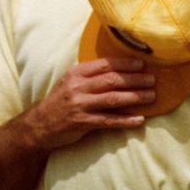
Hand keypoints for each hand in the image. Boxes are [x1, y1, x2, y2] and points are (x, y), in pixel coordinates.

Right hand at [22, 57, 154, 148]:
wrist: (38, 125)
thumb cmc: (58, 102)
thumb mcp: (69, 83)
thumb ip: (89, 77)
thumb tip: (117, 72)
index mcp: (76, 73)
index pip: (104, 64)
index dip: (125, 64)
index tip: (141, 65)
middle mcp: (78, 87)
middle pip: (112, 80)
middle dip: (135, 80)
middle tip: (152, 80)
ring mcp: (80, 105)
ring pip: (113, 98)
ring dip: (135, 97)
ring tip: (151, 96)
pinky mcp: (82, 122)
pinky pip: (109, 120)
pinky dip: (125, 120)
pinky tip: (139, 120)